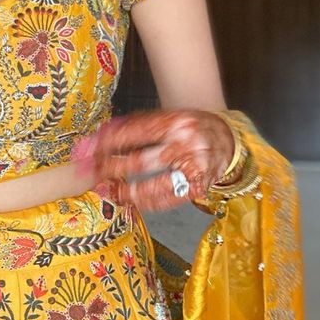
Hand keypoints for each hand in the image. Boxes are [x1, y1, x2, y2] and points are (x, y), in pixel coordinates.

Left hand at [87, 109, 235, 209]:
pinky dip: (147, 202)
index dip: (110, 143)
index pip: (135, 134)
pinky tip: (131, 201)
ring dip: (127, 192)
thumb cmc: (190, 128)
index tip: (92, 149)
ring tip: (110, 191)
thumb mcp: (168, 117)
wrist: (227, 139)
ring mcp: (193, 168)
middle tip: (93, 173)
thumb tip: (102, 134)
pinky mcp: (199, 187)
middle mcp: (184, 144)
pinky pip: (168, 199)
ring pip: (154, 186)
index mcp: (174, 122)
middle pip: (141, 161)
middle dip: (112, 169)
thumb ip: (138, 125)